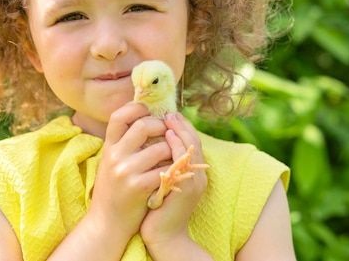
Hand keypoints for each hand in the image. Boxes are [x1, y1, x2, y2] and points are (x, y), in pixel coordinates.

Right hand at [87, 103, 172, 238]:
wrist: (106, 224)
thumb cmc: (113, 192)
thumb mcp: (110, 163)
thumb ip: (123, 144)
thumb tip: (143, 119)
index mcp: (108, 148)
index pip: (118, 116)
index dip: (136, 107)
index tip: (149, 110)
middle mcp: (115, 156)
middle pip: (143, 126)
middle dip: (161, 126)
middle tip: (168, 132)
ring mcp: (126, 171)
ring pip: (160, 148)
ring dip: (172, 149)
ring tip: (174, 153)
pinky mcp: (139, 187)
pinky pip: (165, 170)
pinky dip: (173, 169)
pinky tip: (174, 172)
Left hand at [140, 113, 207, 247]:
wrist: (162, 237)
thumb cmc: (157, 209)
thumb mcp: (162, 181)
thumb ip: (162, 163)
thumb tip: (151, 142)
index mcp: (192, 173)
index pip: (190, 143)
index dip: (182, 128)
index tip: (169, 115)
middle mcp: (197, 176)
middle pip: (194, 142)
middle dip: (182, 125)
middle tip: (170, 112)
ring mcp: (194, 182)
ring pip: (191, 149)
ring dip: (180, 131)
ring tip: (168, 119)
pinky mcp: (188, 188)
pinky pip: (184, 161)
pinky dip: (177, 145)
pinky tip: (167, 136)